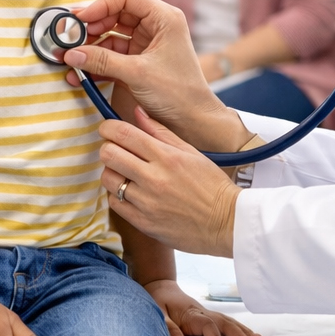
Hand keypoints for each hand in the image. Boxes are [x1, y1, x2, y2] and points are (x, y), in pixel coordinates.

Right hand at [63, 0, 250, 152]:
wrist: (193, 122)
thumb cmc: (179, 93)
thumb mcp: (138, 73)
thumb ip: (103, 61)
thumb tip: (72, 54)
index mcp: (163, 18)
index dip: (100, 6)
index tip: (80, 20)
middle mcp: (155, 26)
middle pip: (115, 15)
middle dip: (92, 28)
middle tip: (71, 39)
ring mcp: (145, 44)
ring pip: (111, 36)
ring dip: (91, 48)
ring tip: (71, 59)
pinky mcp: (138, 62)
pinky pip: (112, 56)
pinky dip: (96, 63)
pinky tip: (80, 74)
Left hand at [101, 107, 240, 257]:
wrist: (227, 223)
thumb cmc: (211, 185)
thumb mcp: (190, 152)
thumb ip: (160, 131)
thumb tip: (138, 112)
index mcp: (166, 157)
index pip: (123, 133)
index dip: (108, 127)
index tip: (108, 129)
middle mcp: (153, 178)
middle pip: (108, 154)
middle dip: (107, 148)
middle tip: (116, 150)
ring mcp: (146, 202)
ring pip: (108, 179)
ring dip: (112, 172)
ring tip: (125, 173)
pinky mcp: (143, 222)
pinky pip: (114, 203)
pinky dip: (118, 195)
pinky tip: (131, 193)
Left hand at [144, 279, 260, 335]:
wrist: (160, 287)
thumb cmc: (158, 300)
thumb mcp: (157, 313)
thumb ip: (168, 328)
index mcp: (191, 314)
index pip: (206, 325)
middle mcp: (203, 313)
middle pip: (224, 323)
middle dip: (239, 335)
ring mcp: (208, 314)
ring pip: (228, 321)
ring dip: (243, 331)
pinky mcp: (209, 316)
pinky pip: (227, 322)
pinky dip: (239, 328)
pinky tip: (250, 335)